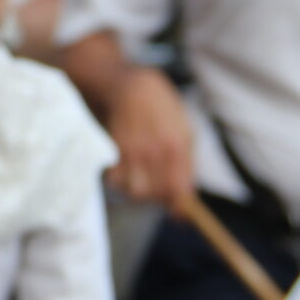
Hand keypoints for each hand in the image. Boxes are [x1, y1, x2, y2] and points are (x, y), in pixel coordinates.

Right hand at [106, 68, 195, 204]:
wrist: (131, 85)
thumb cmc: (162, 108)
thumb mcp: (185, 130)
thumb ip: (187, 164)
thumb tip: (187, 198)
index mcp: (176, 146)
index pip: (178, 190)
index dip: (180, 208)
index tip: (180, 214)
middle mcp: (152, 150)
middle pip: (156, 195)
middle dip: (160, 199)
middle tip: (161, 190)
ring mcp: (130, 150)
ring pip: (135, 191)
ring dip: (140, 192)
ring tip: (145, 180)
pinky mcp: (112, 149)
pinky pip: (116, 181)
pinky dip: (122, 182)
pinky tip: (128, 171)